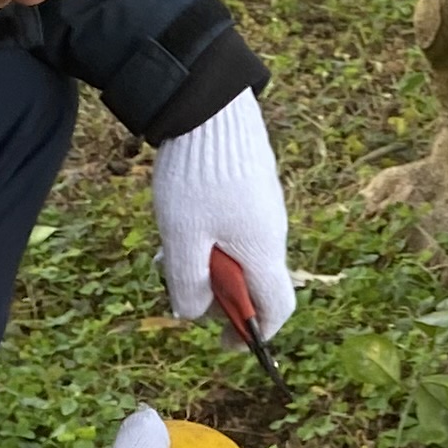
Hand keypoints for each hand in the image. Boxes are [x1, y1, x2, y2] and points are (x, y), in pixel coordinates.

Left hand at [152, 90, 294, 341]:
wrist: (209, 105)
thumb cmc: (198, 175)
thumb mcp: (183, 237)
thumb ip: (188, 281)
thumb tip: (192, 314)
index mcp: (263, 250)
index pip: (276, 308)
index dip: (255, 332)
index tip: (228, 342)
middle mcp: (272, 232)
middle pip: (254, 282)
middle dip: (220, 294)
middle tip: (182, 285)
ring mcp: (264, 208)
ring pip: (240, 253)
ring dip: (209, 262)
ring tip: (171, 249)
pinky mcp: (252, 187)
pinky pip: (236, 228)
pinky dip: (211, 237)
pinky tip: (182, 221)